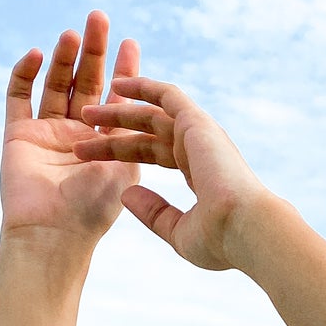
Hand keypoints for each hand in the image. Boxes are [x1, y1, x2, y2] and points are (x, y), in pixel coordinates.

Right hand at [0, 12, 140, 243]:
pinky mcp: (18, 135)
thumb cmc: (95, 209)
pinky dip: (25, 74)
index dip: (124, 71)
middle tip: (99, 17)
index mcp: (106, 146)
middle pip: (85, 83)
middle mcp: (77, 136)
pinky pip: (17, 96)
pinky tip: (37, 54)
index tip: (130, 41)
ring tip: (73, 33)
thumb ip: (140, 135)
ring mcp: (46, 134)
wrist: (54, 234)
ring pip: (55, 84)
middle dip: (94, 52)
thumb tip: (160, 108)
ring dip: (64, 57)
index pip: (116, 99)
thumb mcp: (128, 166)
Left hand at [73, 78, 271, 270]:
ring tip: (87, 110)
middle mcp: (198, 149)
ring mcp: (199, 134)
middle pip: (146, 134)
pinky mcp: (197, 122)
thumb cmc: (220, 240)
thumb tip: (126, 194)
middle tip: (81, 125)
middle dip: (112, 130)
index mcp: (198, 173)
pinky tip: (117, 85)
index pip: (153, 155)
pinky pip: (167, 95)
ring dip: (118, 109)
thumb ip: (154, 213)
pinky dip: (143, 87)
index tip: (89, 157)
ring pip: (151, 113)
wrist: (245, 229)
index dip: (121, 153)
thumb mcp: (179, 231)